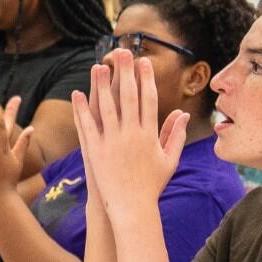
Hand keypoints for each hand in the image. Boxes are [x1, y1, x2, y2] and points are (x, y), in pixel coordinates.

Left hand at [73, 48, 185, 208]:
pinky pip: (88, 126)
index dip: (146, 79)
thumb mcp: (169, 160)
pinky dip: (83, 109)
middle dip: (126, 72)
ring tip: (99, 66)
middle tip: (123, 52)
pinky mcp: (95, 151)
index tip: (144, 62)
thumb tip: (183, 114)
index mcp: (149, 134)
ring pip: (106, 107)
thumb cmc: (152, 185)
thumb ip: (176, 135)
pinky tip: (78, 94)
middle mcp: (131, 134)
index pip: (148, 99)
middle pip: (128, 97)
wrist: (131, 208)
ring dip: (102, 85)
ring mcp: (112, 142)